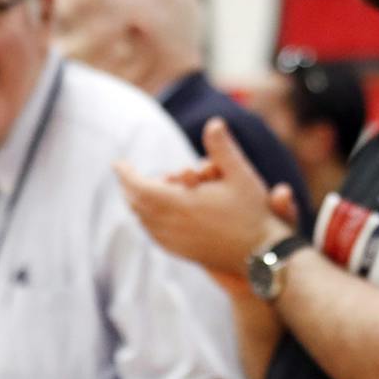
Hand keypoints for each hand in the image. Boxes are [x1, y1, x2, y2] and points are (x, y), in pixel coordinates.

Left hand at [117, 118, 290, 275]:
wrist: (261, 255)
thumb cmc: (252, 212)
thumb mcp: (241, 174)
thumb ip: (223, 148)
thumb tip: (213, 122)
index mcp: (181, 204)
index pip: (139, 188)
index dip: (126, 174)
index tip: (118, 163)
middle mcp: (172, 225)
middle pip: (136, 204)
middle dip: (128, 187)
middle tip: (125, 174)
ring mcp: (176, 242)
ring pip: (144, 222)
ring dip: (137, 204)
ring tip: (137, 191)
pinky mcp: (182, 252)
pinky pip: (154, 235)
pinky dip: (147, 221)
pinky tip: (153, 215)